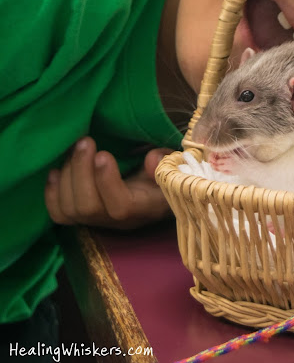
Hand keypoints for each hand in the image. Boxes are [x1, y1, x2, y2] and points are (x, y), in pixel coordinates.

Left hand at [45, 137, 173, 229]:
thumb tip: (151, 159)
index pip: (120, 206)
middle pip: (88, 207)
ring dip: (67, 176)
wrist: (154, 197)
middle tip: (85, 141)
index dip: (107, 182)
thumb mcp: (173, 167)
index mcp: (143, 207)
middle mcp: (118, 220)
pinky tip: (55, 171)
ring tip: (74, 148)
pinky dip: (51, 193)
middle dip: (80, 171)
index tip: (103, 154)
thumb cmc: (163, 177)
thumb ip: (166, 162)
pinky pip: (59, 214)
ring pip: (70, 210)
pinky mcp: (83, 218)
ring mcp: (98, 221)